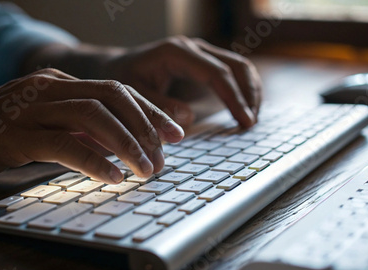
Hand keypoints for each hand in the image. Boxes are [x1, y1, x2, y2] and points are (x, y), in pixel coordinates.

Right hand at [0, 69, 183, 183]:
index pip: (117, 90)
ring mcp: (31, 108)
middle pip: (113, 96)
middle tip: (166, 154)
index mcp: (58, 84)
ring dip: (128, 144)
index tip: (174, 133)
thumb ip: (76, 129)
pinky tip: (113, 177)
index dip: (150, 111)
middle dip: (147, 125)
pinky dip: (94, 161)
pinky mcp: (15, 135)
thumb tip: (117, 144)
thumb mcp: (43, 123)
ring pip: (93, 116)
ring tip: (147, 169)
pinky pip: (64, 144)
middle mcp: (48, 88)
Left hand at [103, 36, 261, 127]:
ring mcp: (199, 53)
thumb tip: (190, 118)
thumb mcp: (134, 94)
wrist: (116, 67)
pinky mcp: (202, 63)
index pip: (216, 73)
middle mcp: (192, 48)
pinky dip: (241, 89)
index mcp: (176, 52)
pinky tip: (243, 109)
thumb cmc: (122, 79)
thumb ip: (159, 106)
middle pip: (234, 65)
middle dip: (248, 94)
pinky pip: (230, 71)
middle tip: (251, 123)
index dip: (234, 98)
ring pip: (238, 66)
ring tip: (251, 119)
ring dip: (250, 91)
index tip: (245, 121)